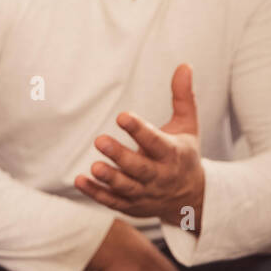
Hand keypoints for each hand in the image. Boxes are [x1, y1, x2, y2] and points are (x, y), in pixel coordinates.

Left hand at [75, 63, 204, 231]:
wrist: (191, 198)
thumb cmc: (184, 154)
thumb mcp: (188, 126)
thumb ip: (183, 97)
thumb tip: (184, 65)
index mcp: (172, 153)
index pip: (155, 141)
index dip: (139, 130)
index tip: (122, 116)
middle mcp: (159, 175)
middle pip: (139, 168)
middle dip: (121, 156)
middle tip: (99, 140)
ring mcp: (145, 193)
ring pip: (126, 187)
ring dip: (109, 179)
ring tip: (93, 167)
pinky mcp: (131, 206)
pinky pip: (112, 202)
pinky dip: (96, 193)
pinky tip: (79, 181)